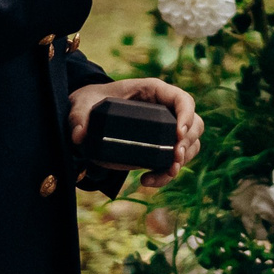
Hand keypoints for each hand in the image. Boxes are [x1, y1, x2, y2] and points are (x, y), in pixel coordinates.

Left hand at [70, 77, 203, 188]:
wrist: (88, 116)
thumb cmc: (90, 102)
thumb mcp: (81, 104)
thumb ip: (78, 116)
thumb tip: (79, 136)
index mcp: (153, 92)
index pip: (183, 99)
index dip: (187, 115)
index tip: (178, 133)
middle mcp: (165, 110)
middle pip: (194, 124)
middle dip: (188, 142)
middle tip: (175, 157)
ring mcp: (165, 130)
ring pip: (190, 144)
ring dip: (183, 160)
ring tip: (167, 172)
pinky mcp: (159, 148)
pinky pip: (174, 162)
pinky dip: (166, 174)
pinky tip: (147, 180)